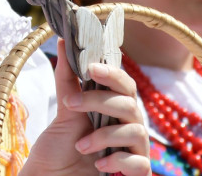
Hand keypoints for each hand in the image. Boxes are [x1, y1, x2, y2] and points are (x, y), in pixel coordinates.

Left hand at [21, 39, 150, 175]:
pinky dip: (118, 160)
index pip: (124, 84)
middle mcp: (127, 126)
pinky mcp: (136, 173)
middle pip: (130, 103)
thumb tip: (62, 40)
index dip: (112, 73)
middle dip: (100, 100)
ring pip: (137, 131)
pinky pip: (139, 162)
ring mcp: (134, 150)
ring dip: (104, 135)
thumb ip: (68, 79)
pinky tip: (99, 163)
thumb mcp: (64, 112)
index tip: (90, 67)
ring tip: (80, 146)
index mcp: (114, 109)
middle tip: (72, 105)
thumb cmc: (62, 148)